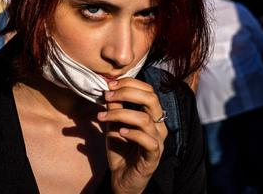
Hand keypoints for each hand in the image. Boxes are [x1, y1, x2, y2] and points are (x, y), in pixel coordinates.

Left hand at [97, 78, 167, 193]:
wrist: (122, 177)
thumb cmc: (121, 149)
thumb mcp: (114, 124)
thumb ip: (114, 107)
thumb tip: (108, 88)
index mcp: (152, 115)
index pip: (148, 90)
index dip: (129, 83)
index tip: (109, 85)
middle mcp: (158, 125)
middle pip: (151, 98)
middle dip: (127, 93)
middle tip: (107, 96)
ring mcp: (158, 140)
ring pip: (145, 119)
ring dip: (120, 114)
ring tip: (103, 117)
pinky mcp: (154, 156)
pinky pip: (148, 141)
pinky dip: (133, 134)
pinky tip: (120, 132)